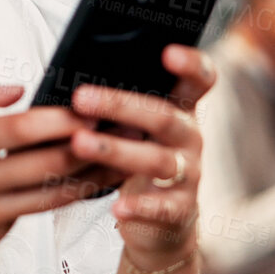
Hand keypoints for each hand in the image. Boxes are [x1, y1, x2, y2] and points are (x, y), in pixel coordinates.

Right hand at [0, 80, 108, 273]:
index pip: (17, 129)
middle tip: (121, 131)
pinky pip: (28, 216)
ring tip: (118, 161)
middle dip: (87, 147)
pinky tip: (81, 186)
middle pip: (42, 164)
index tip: (91, 107)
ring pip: (47, 197)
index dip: (59, 119)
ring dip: (87, 179)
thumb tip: (19, 88)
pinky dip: (56, 200)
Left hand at [67, 44, 215, 269]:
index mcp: (181, 110)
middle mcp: (190, 137)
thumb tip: (75, 82)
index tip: (167, 52)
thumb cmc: (140, 160)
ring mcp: (189, 174)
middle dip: (120, 105)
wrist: (164, 222)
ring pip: (156, 159)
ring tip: (80, 144)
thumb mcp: (138, 128)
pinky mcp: (179, 209)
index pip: (200, 80)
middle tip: (81, 98)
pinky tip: (116, 207)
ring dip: (116, 150)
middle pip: (163, 116)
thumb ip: (121, 105)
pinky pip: (160, 207)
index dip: (190, 64)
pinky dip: (138, 206)